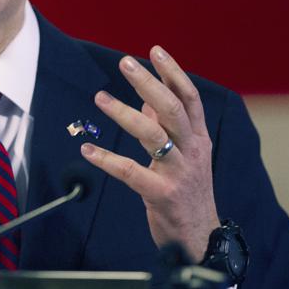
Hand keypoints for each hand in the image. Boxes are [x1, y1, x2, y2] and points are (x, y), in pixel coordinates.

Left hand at [80, 46, 219, 260]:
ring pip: (152, 134)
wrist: (200, 238)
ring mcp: (179, 172)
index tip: (155, 50)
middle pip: (172, 108)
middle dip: (148, 82)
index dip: (173, 72)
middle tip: (125, 63)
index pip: (189, 98)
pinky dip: (107, 159)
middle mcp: (193, 151)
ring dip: (123, 113)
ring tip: (100, 98)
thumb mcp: (186, 156)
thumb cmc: (188, 193)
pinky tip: (87, 150)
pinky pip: (130, 171)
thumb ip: (168, 126)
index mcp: (199, 139)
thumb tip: (147, 97)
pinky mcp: (162, 194)